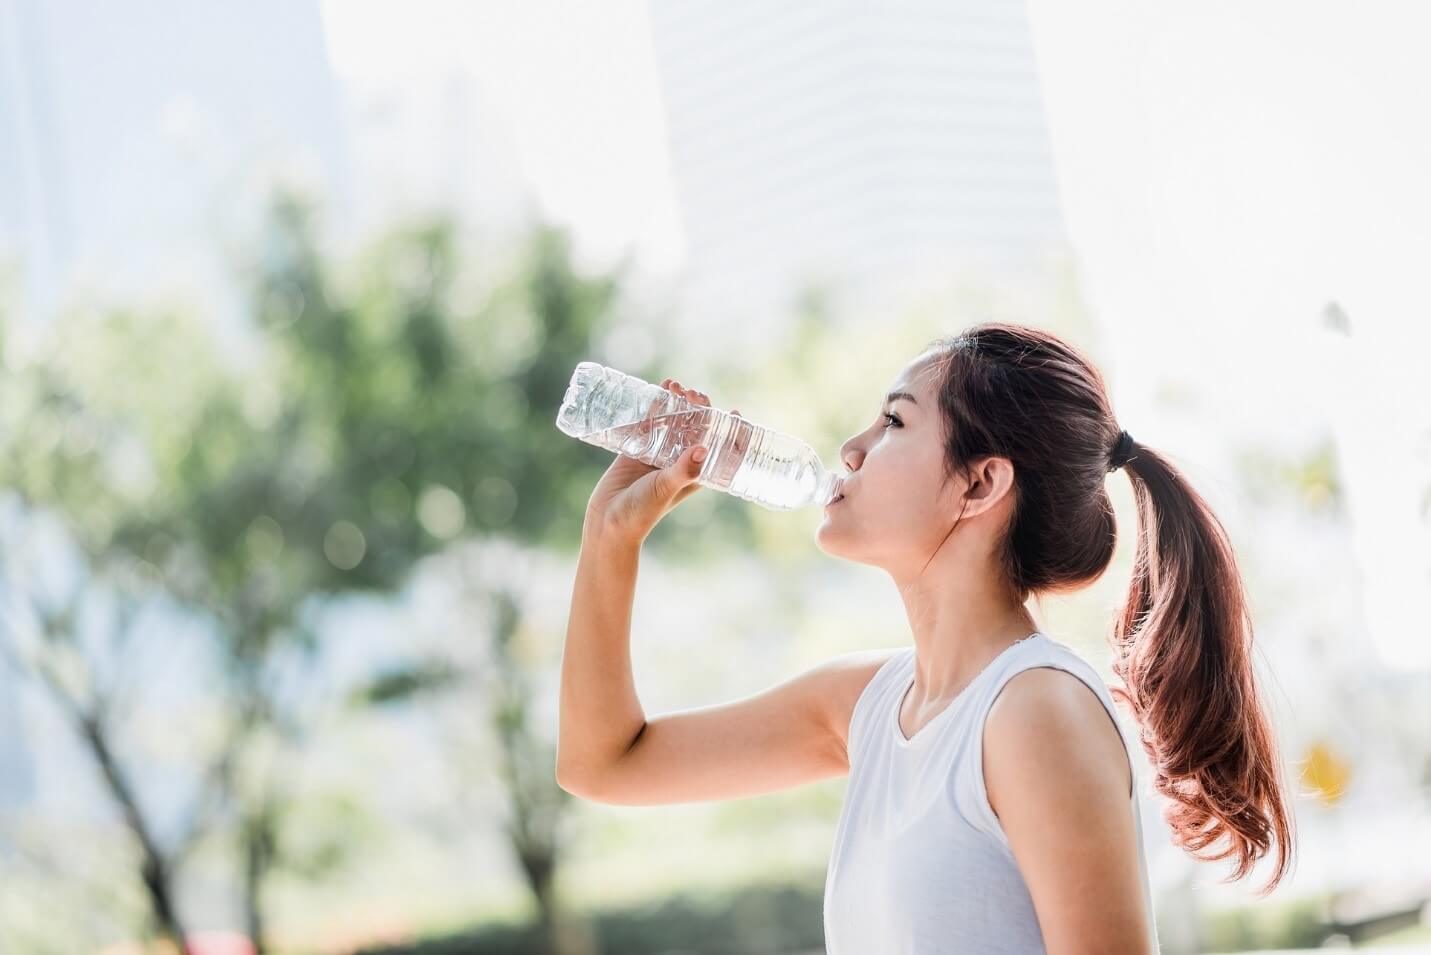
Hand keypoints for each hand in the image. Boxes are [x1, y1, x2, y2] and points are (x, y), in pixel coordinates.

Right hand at [583, 378, 741, 544]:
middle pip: (696, 428)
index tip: (734, 411)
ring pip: (673, 422)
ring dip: (676, 403)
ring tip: (673, 385)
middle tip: (693, 393)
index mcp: (695, 473)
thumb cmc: (641, 513)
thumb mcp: (665, 489)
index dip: (730, 431)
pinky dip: (654, 407)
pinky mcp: (638, 449)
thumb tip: (702, 449)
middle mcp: (679, 461)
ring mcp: (658, 454)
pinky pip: (649, 423)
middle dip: (698, 408)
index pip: (720, 449)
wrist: (608, 522)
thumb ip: (682, 470)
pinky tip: (656, 390)